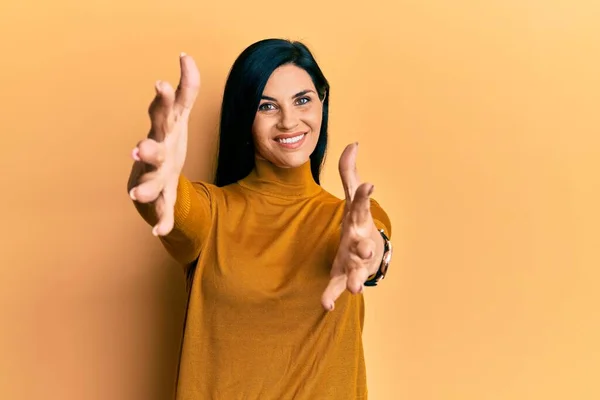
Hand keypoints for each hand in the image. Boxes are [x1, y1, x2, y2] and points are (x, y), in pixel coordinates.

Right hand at [127, 53, 200, 235]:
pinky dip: (162, 220)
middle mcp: (156, 153)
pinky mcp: (163, 196)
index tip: (161, 85)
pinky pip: (164, 209)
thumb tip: (186, 56)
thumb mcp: (179, 114)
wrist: (151, 174)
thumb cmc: (167, 139)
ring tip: (135, 196)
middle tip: (138, 149)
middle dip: (146, 150)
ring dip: (144, 189)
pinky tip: (160, 232)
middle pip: (151, 150)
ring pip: (151, 183)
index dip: (163, 100)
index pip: (162, 113)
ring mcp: (156, 175)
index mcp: (162, 131)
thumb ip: (188, 87)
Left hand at [321, 143, 381, 310]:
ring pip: (356, 270)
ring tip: (356, 288)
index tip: (369, 184)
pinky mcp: (344, 275)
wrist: (373, 255)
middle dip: (365, 246)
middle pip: (363, 243)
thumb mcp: (353, 198)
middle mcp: (359, 241)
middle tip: (367, 246)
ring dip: (356, 278)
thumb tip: (352, 143)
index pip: (361, 205)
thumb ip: (348, 173)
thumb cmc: (359, 223)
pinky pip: (337, 286)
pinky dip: (332, 295)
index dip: (363, 195)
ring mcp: (354, 260)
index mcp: (359, 220)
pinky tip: (326, 305)